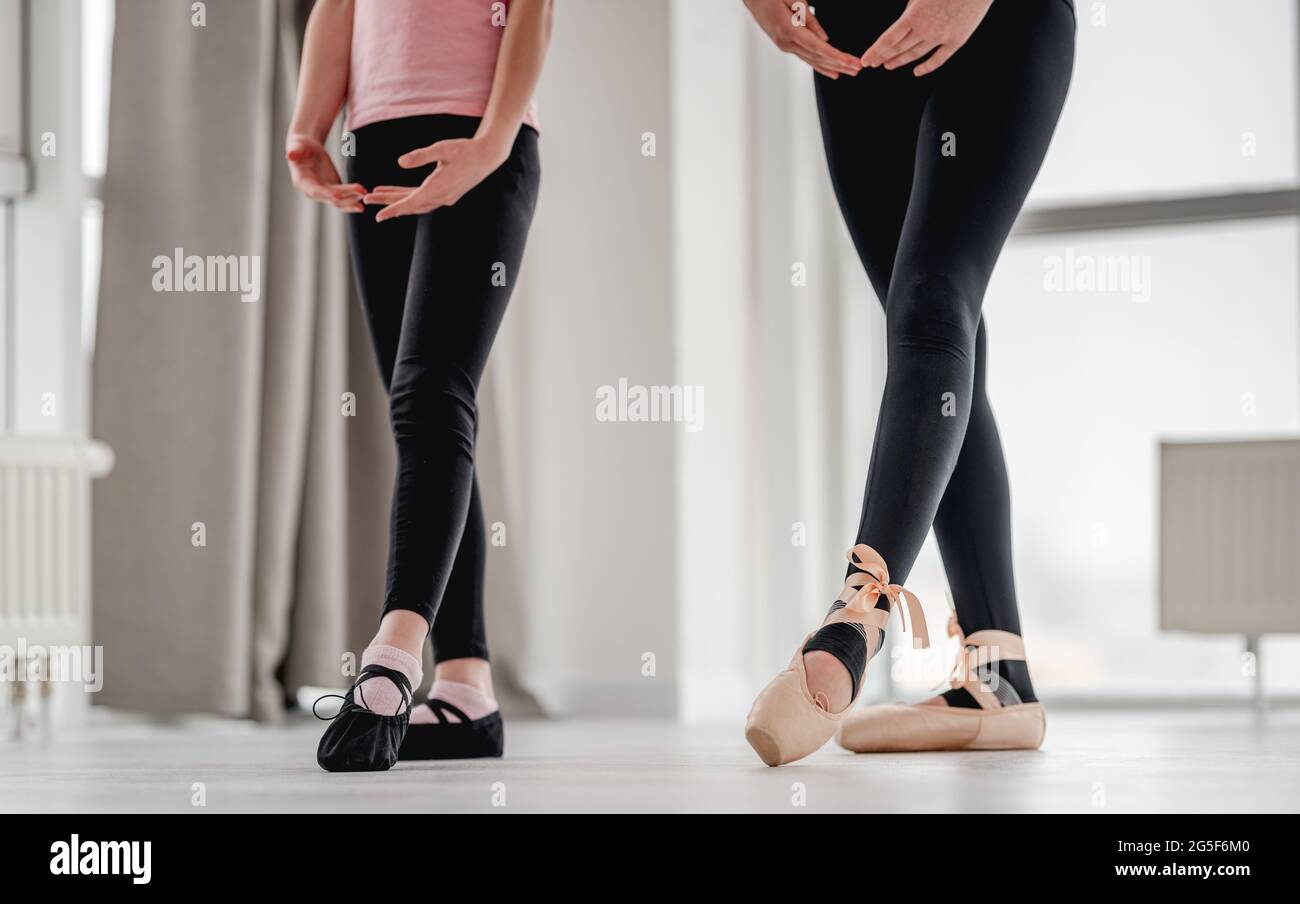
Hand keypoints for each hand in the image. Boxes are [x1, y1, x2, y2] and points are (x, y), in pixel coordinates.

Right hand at [285, 133, 365, 211]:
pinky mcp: (333, 190)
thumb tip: (290, 154)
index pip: (315, 191)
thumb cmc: (300, 146)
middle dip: (346, 197)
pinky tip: (364, 195)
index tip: (339, 195)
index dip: (326, 194)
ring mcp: (323, 193)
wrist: (306, 149)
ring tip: (364, 194)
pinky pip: (344, 197)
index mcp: (302, 182)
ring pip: (339, 201)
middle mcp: (312, 191)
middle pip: (330, 198)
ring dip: (352, 199)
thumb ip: (294, 151)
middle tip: (360, 194)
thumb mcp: (296, 146)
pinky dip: (353, 198)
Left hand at [364, 137, 509, 221]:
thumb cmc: (465, 150)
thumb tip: (400, 163)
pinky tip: (398, 193)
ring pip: (416, 202)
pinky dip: (409, 197)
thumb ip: (420, 155)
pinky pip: (423, 199)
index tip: (379, 216)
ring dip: (397, 199)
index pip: (411, 202)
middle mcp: (441, 197)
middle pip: (410, 204)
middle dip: (388, 202)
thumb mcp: (442, 148)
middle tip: (368, 199)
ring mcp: (445, 197)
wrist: (487, 156)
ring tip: (378, 194)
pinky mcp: (446, 194)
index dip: (393, 209)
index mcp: (439, 188)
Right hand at [743, 0, 861, 78]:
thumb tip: (824, 38)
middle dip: (839, 64)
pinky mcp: (786, 45)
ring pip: (812, 61)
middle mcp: (786, 43)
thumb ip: (809, 19)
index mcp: (788, 30)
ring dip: (833, 68)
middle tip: (857, 68)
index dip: (834, 56)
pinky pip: (806, 58)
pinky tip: (832, 72)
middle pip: (817, 57)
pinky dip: (820, 66)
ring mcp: (785, 46)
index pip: (816, 47)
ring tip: (850, 72)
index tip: (848, 61)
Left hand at [860, 0, 993, 75]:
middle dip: (884, 57)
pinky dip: (926, 67)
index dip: (875, 51)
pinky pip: (938, 59)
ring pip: (915, 54)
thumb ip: (910, 8)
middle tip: (874, 63)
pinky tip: (916, 72)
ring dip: (900, 61)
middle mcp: (925, 30)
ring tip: (888, 66)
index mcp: (913, 15)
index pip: (888, 39)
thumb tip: (904, 18)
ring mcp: (941, 37)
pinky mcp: (956, 41)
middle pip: (899, 48)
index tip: (866, 60)